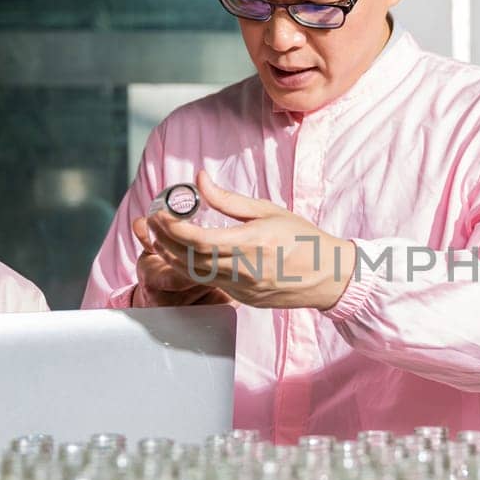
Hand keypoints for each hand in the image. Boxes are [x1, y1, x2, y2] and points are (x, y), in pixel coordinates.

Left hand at [148, 170, 354, 309]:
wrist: (328, 275)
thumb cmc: (303, 239)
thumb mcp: (268, 211)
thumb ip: (229, 200)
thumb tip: (200, 180)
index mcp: (252, 244)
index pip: (199, 239)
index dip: (173, 228)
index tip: (160, 214)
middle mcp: (245, 270)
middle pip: (189, 259)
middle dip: (164, 240)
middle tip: (151, 222)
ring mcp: (242, 288)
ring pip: (194, 274)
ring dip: (171, 255)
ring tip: (159, 237)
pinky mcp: (242, 299)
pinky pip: (209, 283)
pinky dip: (189, 268)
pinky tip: (181, 255)